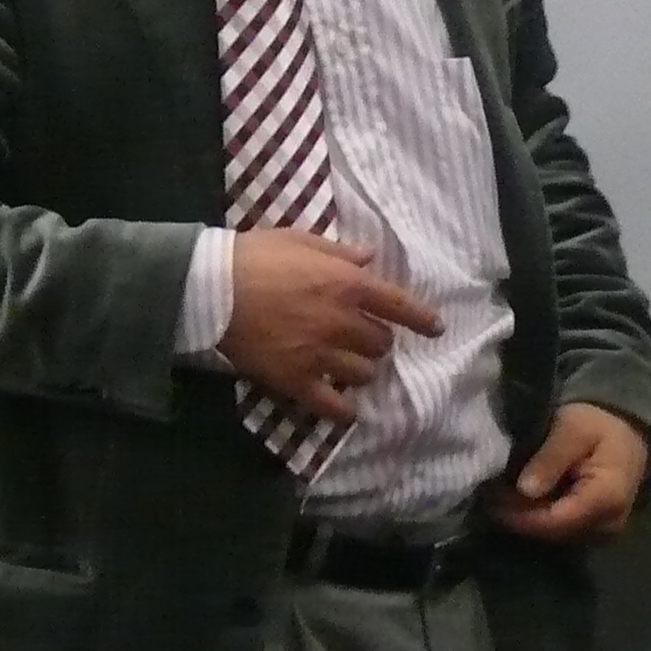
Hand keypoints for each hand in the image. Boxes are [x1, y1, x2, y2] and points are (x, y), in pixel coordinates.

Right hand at [220, 228, 442, 423]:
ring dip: (361, 369)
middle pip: (381, 343)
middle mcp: (342, 323)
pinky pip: (332, 406)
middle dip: (377, 340)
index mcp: (348, 285)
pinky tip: (345, 409)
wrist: (213, 290)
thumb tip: (369, 258)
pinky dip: (343, 410)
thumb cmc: (257, 256)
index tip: (437, 328)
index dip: (422, 318)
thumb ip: (340, 253)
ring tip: (349, 366)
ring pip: (363, 373)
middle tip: (364, 337)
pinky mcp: (296, 381)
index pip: (399, 305)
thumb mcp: (302, 240)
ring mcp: (321, 355)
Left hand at [486, 401, 650, 541]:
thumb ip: (551, 458)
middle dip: (518, 515)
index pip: (555, 521)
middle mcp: (608, 524)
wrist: (628, 428)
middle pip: (553, 531)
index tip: (490, 498)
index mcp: (607, 499)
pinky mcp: (595, 529)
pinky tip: (518, 498)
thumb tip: (525, 490)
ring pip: (554, 533)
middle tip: (488, 493)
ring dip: (526, 517)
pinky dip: (538, 515)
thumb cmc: (600, 422)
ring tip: (498, 494)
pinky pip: (562, 528)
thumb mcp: (573, 428)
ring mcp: (603, 531)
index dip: (519, 515)